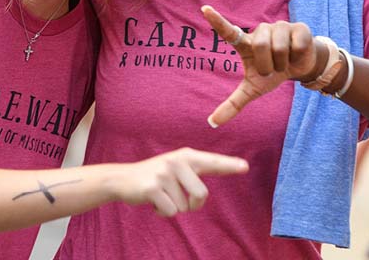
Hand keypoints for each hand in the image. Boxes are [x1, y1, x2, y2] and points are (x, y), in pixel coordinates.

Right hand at [113, 147, 248, 216]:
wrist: (123, 178)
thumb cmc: (156, 177)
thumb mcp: (177, 169)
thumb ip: (195, 173)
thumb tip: (212, 184)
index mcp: (186, 156)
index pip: (212, 161)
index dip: (229, 165)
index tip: (245, 167)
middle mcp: (177, 161)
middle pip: (201, 195)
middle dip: (192, 204)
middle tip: (176, 197)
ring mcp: (164, 173)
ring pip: (184, 207)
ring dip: (173, 206)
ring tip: (161, 194)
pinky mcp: (153, 187)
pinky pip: (170, 212)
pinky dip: (162, 212)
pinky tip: (152, 200)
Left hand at [201, 5, 330, 126]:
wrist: (301, 69)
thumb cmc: (272, 74)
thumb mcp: (253, 90)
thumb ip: (233, 104)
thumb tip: (212, 122)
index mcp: (245, 44)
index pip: (228, 31)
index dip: (216, 20)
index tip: (204, 9)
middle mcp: (260, 31)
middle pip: (260, 46)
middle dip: (268, 64)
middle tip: (273, 68)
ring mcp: (279, 26)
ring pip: (279, 47)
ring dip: (283, 62)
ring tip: (285, 61)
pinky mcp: (298, 27)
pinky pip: (296, 44)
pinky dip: (298, 56)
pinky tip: (298, 54)